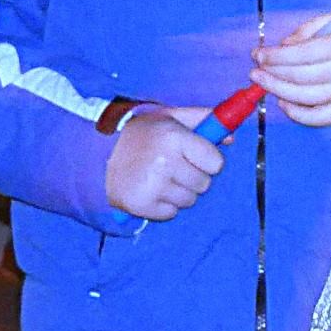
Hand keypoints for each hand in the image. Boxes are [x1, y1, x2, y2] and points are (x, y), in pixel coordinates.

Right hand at [107, 106, 221, 220]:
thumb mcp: (169, 117)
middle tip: (172, 166)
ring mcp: (153, 185)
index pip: (216, 163)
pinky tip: (150, 190)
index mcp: (174, 137)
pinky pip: (171, 213)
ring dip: (179, 192)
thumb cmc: (140, 135)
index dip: (207, 160)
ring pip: (189, 200)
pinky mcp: (142, 205)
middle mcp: (165, 162)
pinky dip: (164, 206)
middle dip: (193, 177)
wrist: (98, 155)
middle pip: (204, 184)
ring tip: (159, 178)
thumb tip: (232, 136)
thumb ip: (203, 119)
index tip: (195, 156)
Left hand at [250, 10, 330, 126]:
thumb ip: (313, 27)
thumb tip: (286, 45)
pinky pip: (321, 117)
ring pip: (304, 97)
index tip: (258, 53)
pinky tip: (286, 105)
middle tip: (255, 69)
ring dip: (278, 91)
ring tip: (263, 84)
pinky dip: (300, 114)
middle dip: (271, 73)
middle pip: (297, 76)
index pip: (298, 54)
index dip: (274, 55)